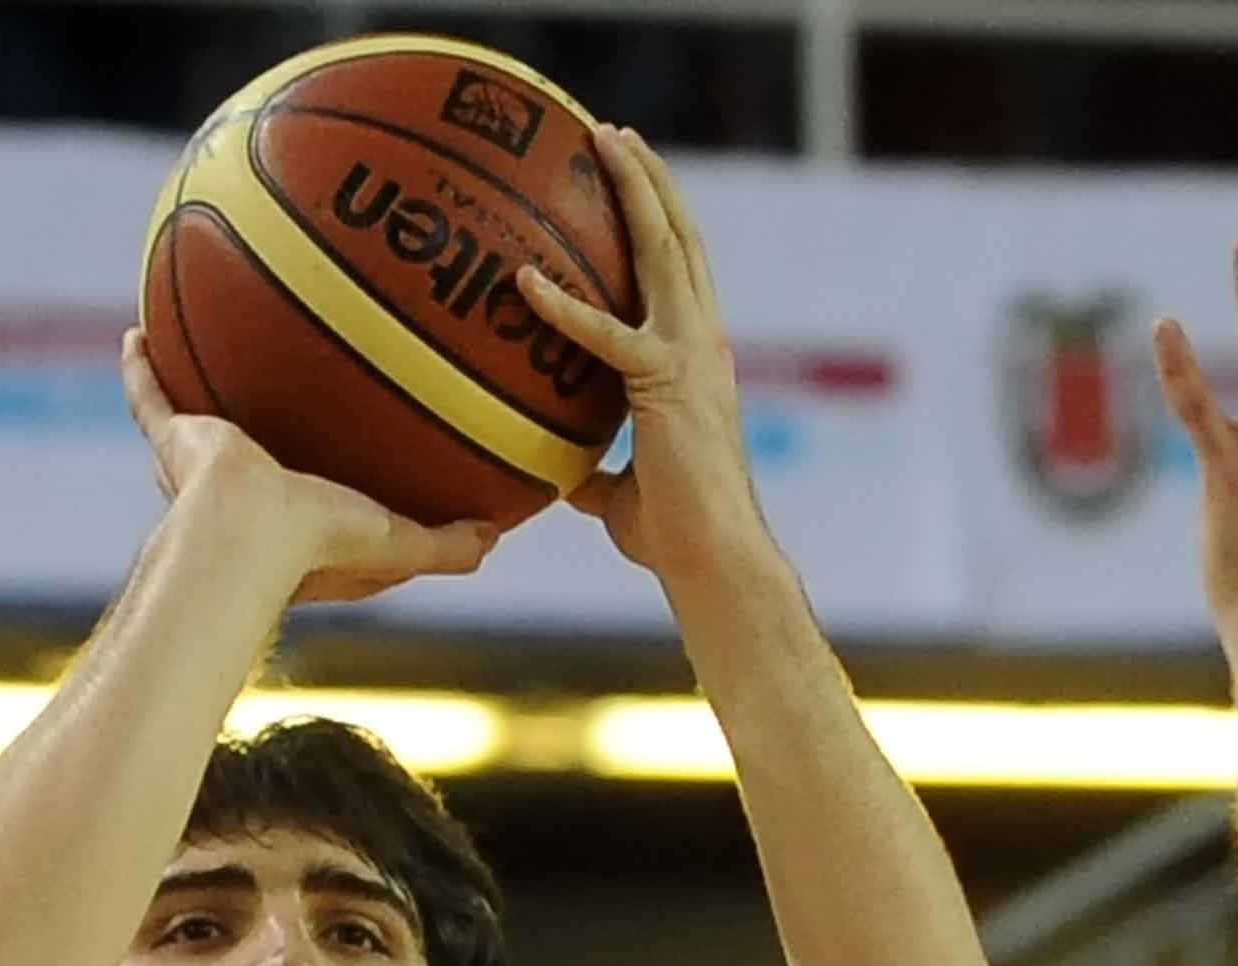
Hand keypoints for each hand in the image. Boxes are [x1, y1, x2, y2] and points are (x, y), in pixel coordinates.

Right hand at [121, 330, 497, 606]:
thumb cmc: (321, 544)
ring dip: (193, 388)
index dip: (332, 479)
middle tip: (272, 390)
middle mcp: (246, 495)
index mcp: (295, 523)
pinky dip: (140, 369)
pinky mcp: (174, 445)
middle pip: (254, 449)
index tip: (349, 448)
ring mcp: (203, 471)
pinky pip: (149, 398)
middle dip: (256, 428)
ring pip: (194, 422)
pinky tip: (135, 333)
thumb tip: (497, 534)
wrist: (247, 532)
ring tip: (197, 345)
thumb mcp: (401, 544)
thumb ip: (448, 545)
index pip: (315, 498)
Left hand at [515, 126, 772, 585]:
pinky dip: (564, 307)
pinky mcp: (668, 384)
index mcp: (697, 359)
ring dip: (637, 190)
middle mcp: (703, 343)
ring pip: (667, 251)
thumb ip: (594, 470)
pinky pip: (607, 336)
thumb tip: (556, 474)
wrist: (712, 559)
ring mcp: (693, 356)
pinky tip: (524, 282)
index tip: (629, 181)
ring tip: (604, 141)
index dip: (658, 222)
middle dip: (650, 180)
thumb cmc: (674, 535)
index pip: (679, 273)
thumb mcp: (622, 493)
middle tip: (614, 134)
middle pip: (681, 239)